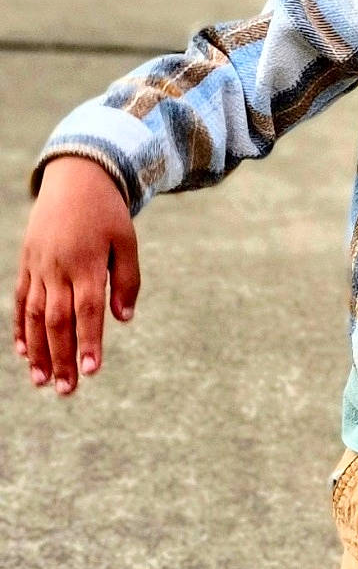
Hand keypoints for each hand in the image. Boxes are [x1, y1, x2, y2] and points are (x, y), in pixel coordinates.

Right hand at [13, 155, 139, 395]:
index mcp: (86, 264)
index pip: (87, 311)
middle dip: (61, 358)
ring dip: (37, 351)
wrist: (74, 177)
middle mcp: (59, 269)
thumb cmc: (107, 213)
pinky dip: (20, 328)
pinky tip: (23, 353)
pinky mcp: (27, 264)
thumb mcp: (126, 241)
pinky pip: (21, 300)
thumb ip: (126, 280)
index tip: (90, 371)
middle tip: (66, 391)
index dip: (88, 342)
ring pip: (35, 316)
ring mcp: (39, 267)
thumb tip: (123, 318)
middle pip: (58, 321)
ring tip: (41, 382)